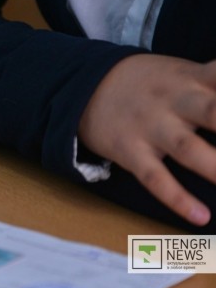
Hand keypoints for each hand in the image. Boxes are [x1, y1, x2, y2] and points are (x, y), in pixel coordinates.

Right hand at [78, 53, 215, 225]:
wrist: (84, 86)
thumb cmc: (147, 83)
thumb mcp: (182, 71)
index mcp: (193, 78)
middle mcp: (174, 101)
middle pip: (214, 112)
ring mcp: (150, 126)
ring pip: (187, 148)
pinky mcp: (129, 150)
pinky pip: (154, 177)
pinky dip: (176, 197)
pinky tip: (200, 216)